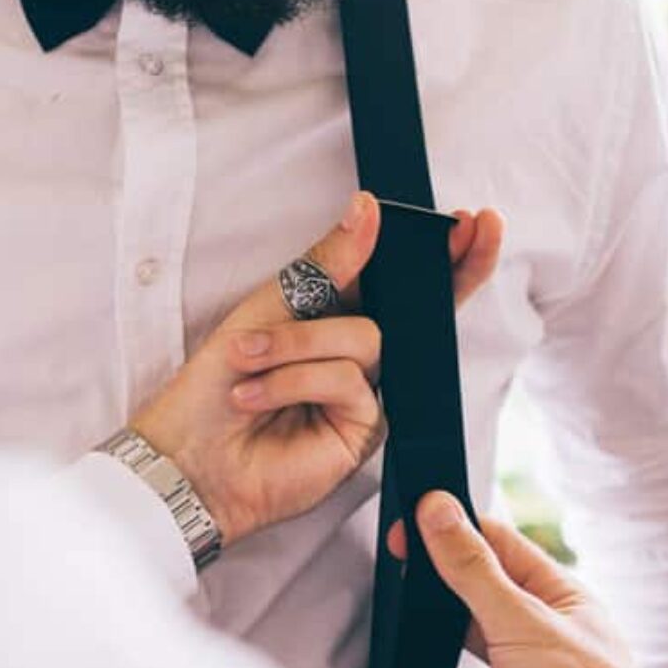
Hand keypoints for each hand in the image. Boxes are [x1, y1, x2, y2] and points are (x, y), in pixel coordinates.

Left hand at [131, 193, 502, 546]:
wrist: (188, 457)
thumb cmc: (215, 383)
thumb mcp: (266, 305)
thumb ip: (326, 263)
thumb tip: (368, 209)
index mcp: (337, 316)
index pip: (400, 280)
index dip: (441, 253)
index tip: (472, 219)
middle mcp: (361, 356)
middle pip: (422, 309)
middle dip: (450, 269)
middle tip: (479, 228)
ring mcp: (368, 392)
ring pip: (368, 339)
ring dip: (297, 342)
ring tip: (247, 359)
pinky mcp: (364, 429)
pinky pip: (349, 381)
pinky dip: (296, 378)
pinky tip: (256, 394)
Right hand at [388, 493, 667, 667]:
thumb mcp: (521, 619)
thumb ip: (473, 567)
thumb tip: (441, 512)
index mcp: (564, 602)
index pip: (507, 549)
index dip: (461, 530)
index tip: (420, 517)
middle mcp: (550, 642)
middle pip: (488, 598)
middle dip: (450, 587)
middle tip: (409, 570)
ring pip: (479, 653)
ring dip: (447, 644)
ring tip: (419, 628)